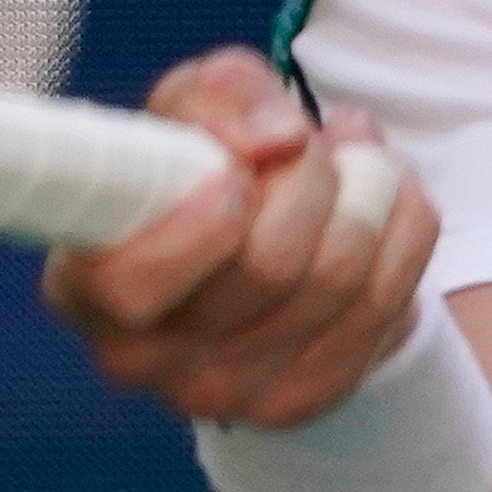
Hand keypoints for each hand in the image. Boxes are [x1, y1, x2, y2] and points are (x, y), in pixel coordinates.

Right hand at [40, 49, 437, 426]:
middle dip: (308, 174)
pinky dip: (403, 225)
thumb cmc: (203, 168)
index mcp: (88, 287)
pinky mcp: (309, 396)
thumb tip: (278, 139)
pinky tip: (379, 196)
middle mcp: (149, 359)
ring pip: (338, 277)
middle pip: (267, 267)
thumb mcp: (192, 106)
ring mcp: (232, 391)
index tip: (235, 178)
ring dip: (367, 188)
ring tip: (352, 155)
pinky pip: (391, 298)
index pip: (130, 284)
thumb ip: (221, 96)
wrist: (269, 246)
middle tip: (307, 141)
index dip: (196, 229)